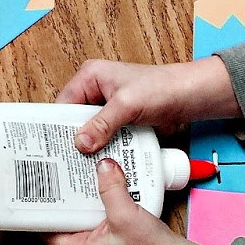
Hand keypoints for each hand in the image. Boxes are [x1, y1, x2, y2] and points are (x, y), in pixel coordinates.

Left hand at [45, 158, 221, 244]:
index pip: (44, 230)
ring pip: (82, 224)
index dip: (39, 209)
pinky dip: (100, 211)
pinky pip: (99, 226)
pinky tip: (106, 195)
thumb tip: (103, 167)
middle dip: (65, 201)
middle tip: (62, 178)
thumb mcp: (127, 216)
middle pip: (64, 223)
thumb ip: (112, 188)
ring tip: (83, 182)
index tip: (37, 189)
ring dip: (85, 205)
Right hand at [57, 57, 239, 152]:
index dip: (58, 126)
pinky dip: (104, 151)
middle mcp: (96, 92)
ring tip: (81, 167)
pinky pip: (105, 140)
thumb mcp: (127, 104)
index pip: (63, 104)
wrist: (190, 97)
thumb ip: (103, 123)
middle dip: (74, 140)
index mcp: (91, 77)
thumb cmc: (163, 88)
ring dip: (90, 149)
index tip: (53, 147)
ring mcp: (108, 109)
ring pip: (90, 133)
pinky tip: (101, 165)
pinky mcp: (120, 123)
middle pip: (74, 121)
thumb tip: (82, 142)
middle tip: (67, 162)